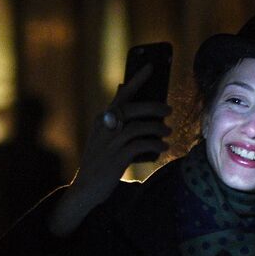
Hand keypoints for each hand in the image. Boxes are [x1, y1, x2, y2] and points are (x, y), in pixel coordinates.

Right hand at [48, 66, 170, 234]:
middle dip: (154, 108)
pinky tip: (162, 147)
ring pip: (139, 126)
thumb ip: (115, 120)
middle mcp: (104, 127)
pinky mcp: (116, 158)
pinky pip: (141, 145)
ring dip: (157, 128)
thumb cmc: (100, 161)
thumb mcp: (104, 138)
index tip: (151, 67)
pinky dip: (155, 144)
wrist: (85, 189)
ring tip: (167, 132)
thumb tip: (128, 99)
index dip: (137, 80)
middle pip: (133, 109)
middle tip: (169, 110)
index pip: (121, 95)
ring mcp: (109, 143)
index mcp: (101, 119)